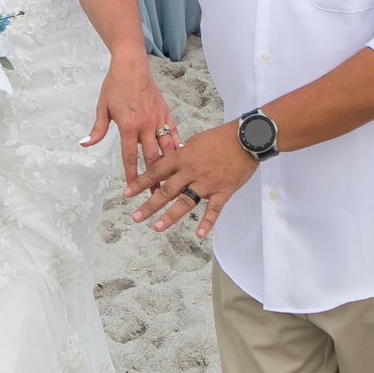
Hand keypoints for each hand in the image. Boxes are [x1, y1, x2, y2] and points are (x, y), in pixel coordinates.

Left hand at [84, 51, 179, 188]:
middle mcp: (145, 125)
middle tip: (155, 196)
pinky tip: (183, 159)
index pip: (130, 156)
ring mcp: (158, 120)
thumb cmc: (115, 85)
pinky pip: (175, 134)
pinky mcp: (166, 113)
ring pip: (166, 148)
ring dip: (169, 167)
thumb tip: (85, 144)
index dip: (131, 175)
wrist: (131, 65)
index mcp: (128, 126)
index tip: (132, 189)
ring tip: (172, 183)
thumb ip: (97, 129)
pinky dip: (178, 147)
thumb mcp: (102, 107)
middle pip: (151, 158)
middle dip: (153, 179)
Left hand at [127, 119, 254, 239]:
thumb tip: (169, 161)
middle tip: (135, 217)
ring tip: (156, 228)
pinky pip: (213, 210)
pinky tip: (198, 235)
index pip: (156, 171)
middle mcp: (191, 172)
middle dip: (149, 205)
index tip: (127, 193)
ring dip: (169, 217)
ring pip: (185, 202)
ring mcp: (207, 183)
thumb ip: (182, 154)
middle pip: (166, 191)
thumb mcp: (195, 141)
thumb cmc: (221, 137)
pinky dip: (206, 223)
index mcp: (183, 157)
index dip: (140, 183)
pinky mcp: (223, 191)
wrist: (246, 138)